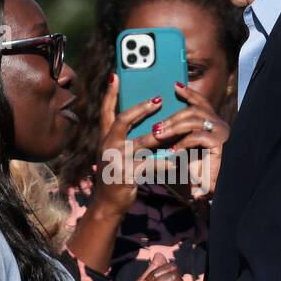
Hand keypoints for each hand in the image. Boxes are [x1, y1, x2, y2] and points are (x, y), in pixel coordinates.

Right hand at [92, 73, 163, 216]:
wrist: (107, 204)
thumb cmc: (115, 175)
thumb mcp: (114, 154)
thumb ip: (123, 138)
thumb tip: (143, 120)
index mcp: (105, 139)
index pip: (106, 112)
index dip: (110, 94)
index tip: (116, 76)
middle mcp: (108, 146)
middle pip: (123, 120)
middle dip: (141, 108)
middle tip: (158, 100)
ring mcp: (116, 161)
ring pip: (142, 142)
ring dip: (161, 135)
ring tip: (176, 127)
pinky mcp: (127, 175)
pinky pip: (150, 165)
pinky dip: (164, 163)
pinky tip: (175, 161)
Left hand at [132, 81, 229, 200]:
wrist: (210, 189)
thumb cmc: (197, 170)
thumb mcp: (185, 148)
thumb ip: (178, 134)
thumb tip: (157, 124)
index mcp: (212, 122)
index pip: (200, 102)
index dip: (188, 93)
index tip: (174, 85)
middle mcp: (219, 124)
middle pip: (193, 110)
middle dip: (172, 117)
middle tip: (156, 127)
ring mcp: (221, 132)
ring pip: (194, 121)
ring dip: (173, 128)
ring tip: (158, 136)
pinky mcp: (220, 144)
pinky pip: (197, 137)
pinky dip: (183, 143)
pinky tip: (173, 151)